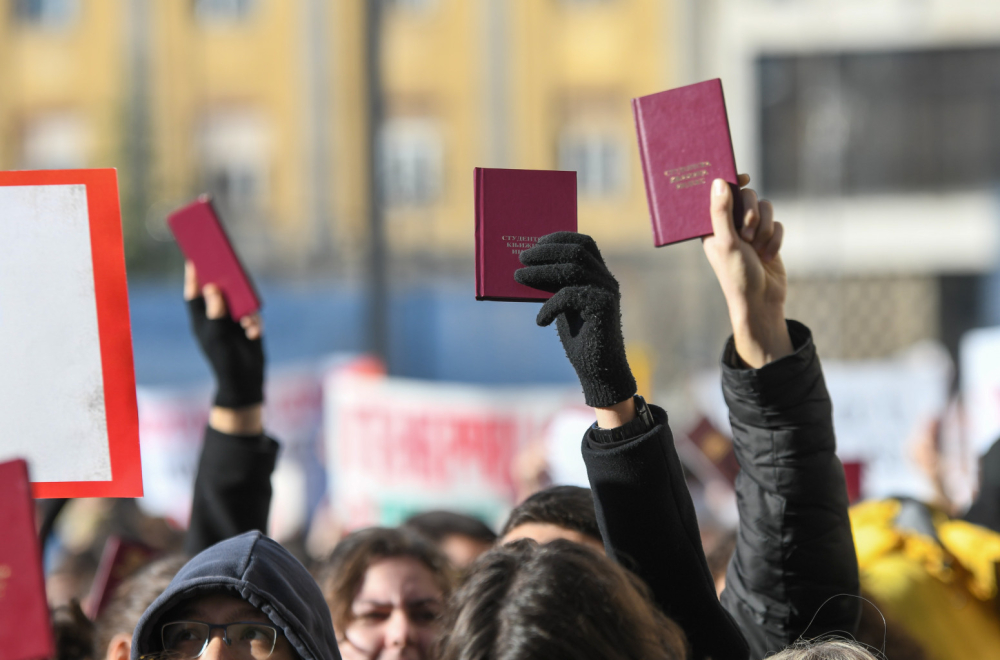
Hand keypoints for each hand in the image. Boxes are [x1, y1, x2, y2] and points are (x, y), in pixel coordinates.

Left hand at [184, 262, 264, 432]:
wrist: (244, 380)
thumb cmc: (223, 358)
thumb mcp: (215, 335)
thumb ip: (214, 312)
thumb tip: (213, 288)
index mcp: (201, 318)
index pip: (195, 294)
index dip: (193, 276)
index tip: (192, 258)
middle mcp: (217, 316)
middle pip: (219, 291)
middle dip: (223, 280)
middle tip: (224, 261)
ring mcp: (234, 320)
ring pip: (240, 302)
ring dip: (244, 310)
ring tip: (244, 314)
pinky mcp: (250, 325)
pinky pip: (253, 316)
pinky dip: (253, 323)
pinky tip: (250, 332)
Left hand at [514, 232, 635, 407]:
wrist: (598, 369)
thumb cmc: (579, 337)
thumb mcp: (563, 305)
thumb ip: (554, 285)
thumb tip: (526, 268)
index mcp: (599, 275)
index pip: (584, 242)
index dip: (560, 237)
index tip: (536, 242)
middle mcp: (606, 280)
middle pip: (576, 251)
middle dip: (546, 251)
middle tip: (521, 258)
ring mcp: (607, 292)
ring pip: (572, 269)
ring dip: (540, 271)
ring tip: (519, 277)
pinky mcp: (604, 307)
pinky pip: (569, 295)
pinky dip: (549, 305)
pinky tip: (541, 321)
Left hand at [702, 175, 791, 367]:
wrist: (761, 300)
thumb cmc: (736, 274)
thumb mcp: (726, 242)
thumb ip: (722, 212)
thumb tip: (719, 181)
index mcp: (712, 226)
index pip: (719, 194)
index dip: (730, 182)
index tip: (743, 176)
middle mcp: (730, 225)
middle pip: (747, 196)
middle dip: (751, 214)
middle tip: (746, 234)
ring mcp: (750, 230)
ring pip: (765, 207)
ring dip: (764, 227)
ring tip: (757, 248)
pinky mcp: (768, 237)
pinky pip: (777, 223)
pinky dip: (775, 239)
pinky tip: (768, 256)